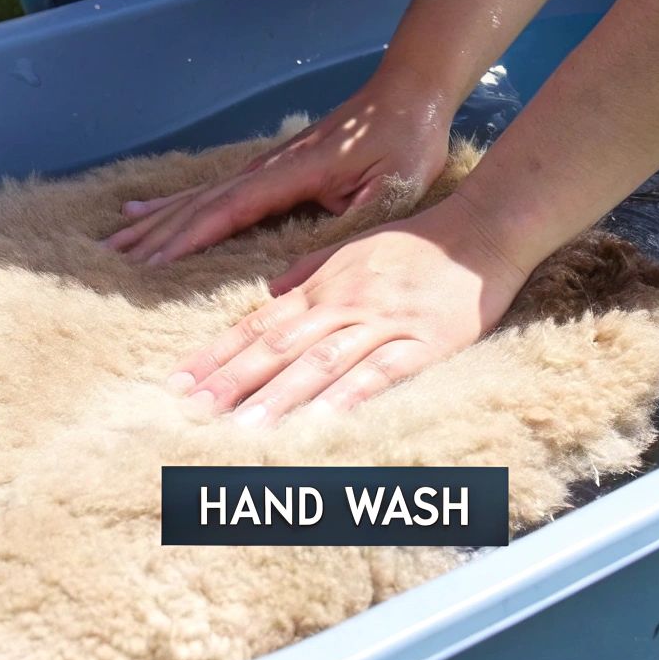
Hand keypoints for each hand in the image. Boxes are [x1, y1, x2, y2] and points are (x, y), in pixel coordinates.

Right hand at [103, 77, 452, 263]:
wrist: (408, 97)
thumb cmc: (404, 144)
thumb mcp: (391, 188)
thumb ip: (350, 219)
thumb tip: (308, 256)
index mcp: (291, 174)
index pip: (229, 209)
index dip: (190, 237)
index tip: (153, 262)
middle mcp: (266, 167)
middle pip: (200, 203)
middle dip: (155, 234)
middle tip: (112, 260)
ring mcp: (263, 166)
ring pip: (199, 196)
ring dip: (156, 220)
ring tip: (114, 240)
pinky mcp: (269, 168)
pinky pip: (213, 190)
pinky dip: (176, 203)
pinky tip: (149, 209)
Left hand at [164, 195, 533, 425]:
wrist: (479, 232)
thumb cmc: (415, 244)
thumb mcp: (350, 251)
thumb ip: (307, 275)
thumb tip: (268, 299)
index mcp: (321, 286)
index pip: (257, 324)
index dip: (217, 354)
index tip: (178, 383)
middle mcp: (342, 303)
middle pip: (278, 347)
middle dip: (232, 381)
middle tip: (193, 411)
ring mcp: (381, 323)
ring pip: (321, 362)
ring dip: (280, 396)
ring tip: (244, 427)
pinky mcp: (422, 343)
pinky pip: (381, 372)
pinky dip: (350, 396)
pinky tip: (324, 421)